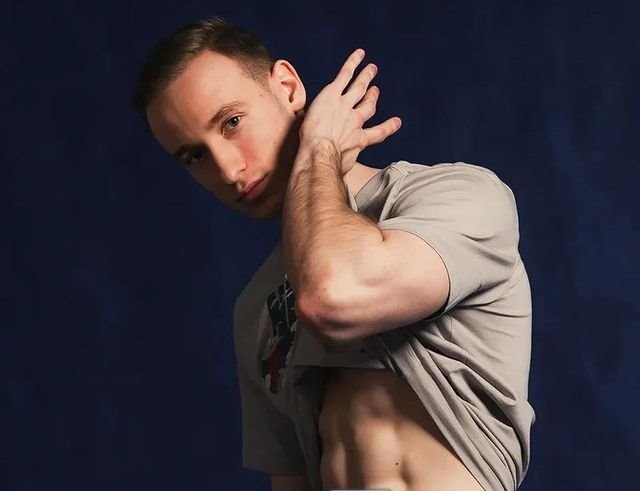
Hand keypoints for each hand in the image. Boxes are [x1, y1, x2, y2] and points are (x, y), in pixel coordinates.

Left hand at [299, 48, 401, 175]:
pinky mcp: (332, 95)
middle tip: (376, 90)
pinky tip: (359, 54)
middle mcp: (355, 121)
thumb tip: (335, 187)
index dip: (388, 127)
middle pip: (368, 106)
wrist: (321, 154)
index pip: (377, 133)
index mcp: (358, 140)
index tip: (396, 122)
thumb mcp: (338, 174)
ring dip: (365, 77)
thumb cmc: (327, 168)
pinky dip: (353, 64)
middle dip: (373, 97)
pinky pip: (345, 75)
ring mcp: (345, 106)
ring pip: (359, 87)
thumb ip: (340, 176)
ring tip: (371, 69)